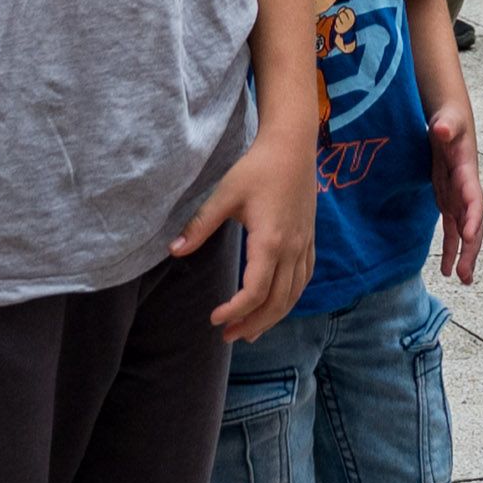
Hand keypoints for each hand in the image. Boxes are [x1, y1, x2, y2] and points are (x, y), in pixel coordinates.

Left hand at [180, 126, 318, 338]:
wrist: (293, 147)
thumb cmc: (257, 168)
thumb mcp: (224, 195)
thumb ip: (200, 225)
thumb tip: (173, 251)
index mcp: (270, 242)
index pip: (255, 292)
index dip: (235, 311)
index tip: (214, 318)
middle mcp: (291, 249)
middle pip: (276, 302)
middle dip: (252, 324)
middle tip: (227, 336)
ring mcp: (304, 246)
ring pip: (293, 295)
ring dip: (272, 318)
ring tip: (250, 332)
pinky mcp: (309, 240)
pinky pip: (304, 280)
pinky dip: (290, 299)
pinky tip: (277, 305)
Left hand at [428, 96, 482, 284]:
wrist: (452, 121)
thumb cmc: (449, 120)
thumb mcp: (447, 120)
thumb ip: (445, 125)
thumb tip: (441, 128)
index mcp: (468, 173)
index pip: (473, 199)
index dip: (473, 218)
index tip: (469, 238)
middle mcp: (468, 190)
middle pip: (474, 224)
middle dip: (471, 249)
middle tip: (465, 274)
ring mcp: (460, 198)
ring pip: (466, 233)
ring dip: (465, 256)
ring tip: (463, 280)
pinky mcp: (450, 202)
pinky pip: (453, 230)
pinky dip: (452, 249)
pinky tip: (448, 271)